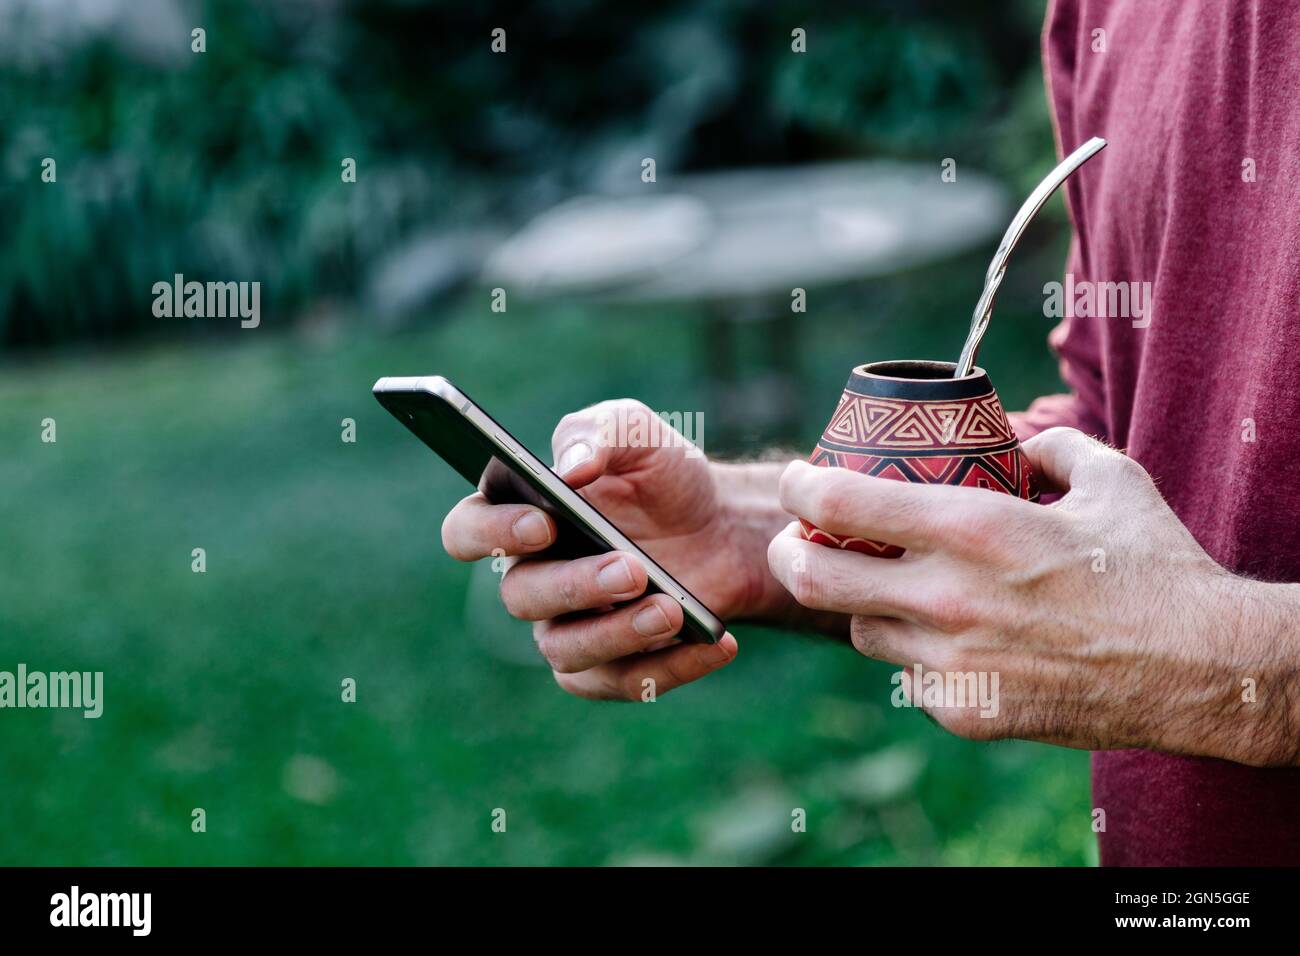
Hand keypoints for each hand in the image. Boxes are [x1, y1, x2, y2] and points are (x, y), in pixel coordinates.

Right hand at [441, 399, 781, 699]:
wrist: (722, 526)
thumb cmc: (664, 476)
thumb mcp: (639, 434)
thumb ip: (600, 434)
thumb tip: (571, 468)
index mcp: (519, 514)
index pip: (467, 531)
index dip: (492, 533)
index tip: (543, 523)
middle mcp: (531, 576)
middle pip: (520, 597)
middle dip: (576, 585)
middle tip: (632, 569)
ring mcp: (567, 627)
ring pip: (565, 650)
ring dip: (619, 633)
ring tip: (672, 609)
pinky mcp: (609, 665)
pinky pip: (620, 682)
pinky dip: (670, 667)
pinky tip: (715, 643)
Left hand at [767, 427, 1299, 765]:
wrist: (1202, 669)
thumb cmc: (1155, 566)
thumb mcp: (1108, 479)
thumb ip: (1049, 447)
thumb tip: (1015, 443)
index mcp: (972, 530)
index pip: (839, 503)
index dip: (801, 487)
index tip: (799, 480)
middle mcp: (948, 599)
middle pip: (814, 579)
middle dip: (790, 554)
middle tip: (795, 541)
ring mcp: (952, 664)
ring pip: (862, 631)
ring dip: (863, 605)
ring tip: (892, 589)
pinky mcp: (966, 712)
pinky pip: (910, 679)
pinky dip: (918, 657)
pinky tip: (954, 641)